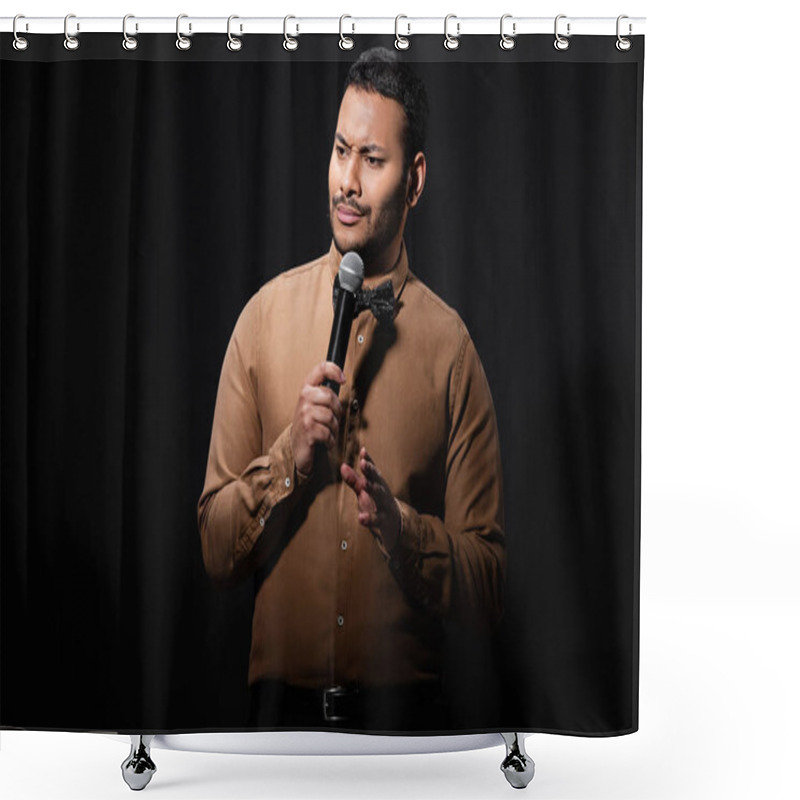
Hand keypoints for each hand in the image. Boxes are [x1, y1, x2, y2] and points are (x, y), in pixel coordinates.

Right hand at [290, 361, 344, 476]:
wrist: (297, 447)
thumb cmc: (310, 425)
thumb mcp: (315, 405)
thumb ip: (325, 393)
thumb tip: (342, 380)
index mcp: (307, 388)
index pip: (321, 369)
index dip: (334, 371)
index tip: (343, 380)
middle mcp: (304, 398)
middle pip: (330, 396)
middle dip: (337, 411)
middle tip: (333, 420)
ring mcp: (304, 413)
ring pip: (331, 416)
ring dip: (334, 428)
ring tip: (328, 432)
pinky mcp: (307, 429)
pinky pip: (328, 432)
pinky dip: (330, 440)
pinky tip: (325, 441)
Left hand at [341, 447, 401, 552]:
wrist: (394, 524)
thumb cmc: (376, 503)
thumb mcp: (364, 491)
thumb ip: (354, 479)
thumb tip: (342, 465)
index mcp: (377, 483)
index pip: (372, 470)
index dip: (368, 460)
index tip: (363, 451)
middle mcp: (382, 491)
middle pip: (376, 479)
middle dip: (370, 471)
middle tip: (363, 463)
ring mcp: (384, 505)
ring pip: (379, 496)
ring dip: (372, 489)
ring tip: (364, 484)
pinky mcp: (383, 520)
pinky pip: (376, 519)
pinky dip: (369, 518)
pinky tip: (361, 518)